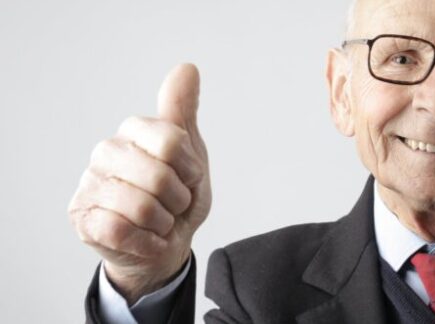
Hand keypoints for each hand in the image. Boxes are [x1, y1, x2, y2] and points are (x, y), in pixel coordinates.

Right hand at [68, 64, 210, 302]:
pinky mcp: (82, 217)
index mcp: (134, 130)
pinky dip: (147, 240)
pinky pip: (122, 229)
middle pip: (159, 176)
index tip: (188, 176)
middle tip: (174, 204)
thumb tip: (187, 68)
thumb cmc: (177, 196)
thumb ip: (184, 112)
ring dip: (164, 223)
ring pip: (142, 207)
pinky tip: (144, 237)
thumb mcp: (191, 153)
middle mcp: (106, 151)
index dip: (190, 168)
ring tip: (159, 220)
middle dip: (179, 200)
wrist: (166, 243)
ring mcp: (90, 184)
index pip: (172, 141)